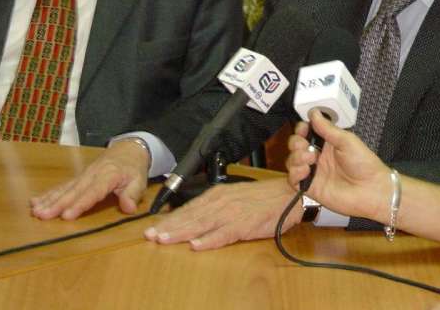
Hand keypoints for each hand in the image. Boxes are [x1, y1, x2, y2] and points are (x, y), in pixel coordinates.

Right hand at [30, 140, 149, 219]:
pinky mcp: (78, 177)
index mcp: (108, 176)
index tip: (67, 216)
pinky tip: (35, 201)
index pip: (93, 192)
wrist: (128, 149)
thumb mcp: (139, 180)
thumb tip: (128, 209)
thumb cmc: (133, 168)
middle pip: (74, 191)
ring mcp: (83, 175)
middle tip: (42, 215)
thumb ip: (132, 194)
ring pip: (65, 188)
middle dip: (57, 204)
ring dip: (49, 200)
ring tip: (35, 210)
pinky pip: (62, 186)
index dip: (80, 204)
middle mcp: (92, 175)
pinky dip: (49, 194)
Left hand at [144, 177, 301, 250]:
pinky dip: (210, 240)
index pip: (189, 208)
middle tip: (150, 236)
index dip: (170, 219)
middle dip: (169, 227)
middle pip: (191, 216)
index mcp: (218, 195)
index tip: (152, 228)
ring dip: (182, 232)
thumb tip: (193, 219)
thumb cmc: (263, 198)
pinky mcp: (246, 224)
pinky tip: (197, 245)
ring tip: (164, 239)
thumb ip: (215, 207)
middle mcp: (222, 202)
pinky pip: (224, 233)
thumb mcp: (235, 197)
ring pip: (202, 224)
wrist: (289, 194)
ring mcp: (233, 213)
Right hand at [286, 110, 390, 222]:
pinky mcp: (311, 187)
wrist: (371, 190)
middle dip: (296, 142)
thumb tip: (314, 113)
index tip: (303, 128)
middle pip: (295, 146)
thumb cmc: (364, 165)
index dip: (301, 129)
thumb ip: (327, 128)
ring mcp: (314, 172)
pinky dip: (295, 173)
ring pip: (292, 161)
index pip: (306, 132)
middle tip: (305, 145)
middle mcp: (318, 156)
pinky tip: (306, 170)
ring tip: (310, 159)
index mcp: (327, 143)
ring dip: (296, 157)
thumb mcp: (347, 141)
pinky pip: (293, 180)